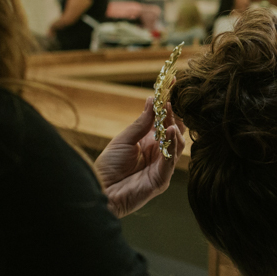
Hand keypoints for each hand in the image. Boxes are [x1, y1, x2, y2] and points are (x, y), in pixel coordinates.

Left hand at [93, 97, 185, 217]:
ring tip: (170, 120)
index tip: (173, 84)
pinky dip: (171, 146)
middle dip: (174, 117)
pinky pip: (170, 161)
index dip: (169, 105)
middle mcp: (159, 154)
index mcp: (150, 143)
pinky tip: (169, 132)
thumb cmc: (108, 167)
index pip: (165, 121)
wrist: (100, 190)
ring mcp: (162, 167)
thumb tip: (152, 100)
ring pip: (176, 146)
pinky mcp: (161, 180)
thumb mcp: (124, 140)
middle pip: (174, 132)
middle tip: (171, 103)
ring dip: (175, 131)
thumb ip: (141, 123)